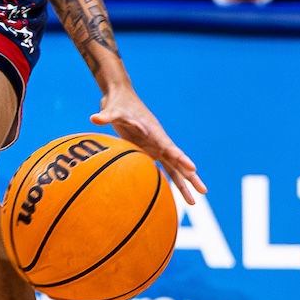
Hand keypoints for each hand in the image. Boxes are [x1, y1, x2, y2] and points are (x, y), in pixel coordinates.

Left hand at [92, 86, 205, 203]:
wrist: (120, 97)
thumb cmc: (117, 104)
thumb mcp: (112, 110)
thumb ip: (106, 116)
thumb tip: (95, 119)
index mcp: (154, 132)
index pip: (170, 147)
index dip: (181, 158)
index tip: (192, 169)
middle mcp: (158, 141)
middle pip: (178, 162)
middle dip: (190, 177)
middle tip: (203, 191)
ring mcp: (155, 147)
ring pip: (173, 169)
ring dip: (182, 184)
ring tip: (192, 203)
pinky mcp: (148, 150)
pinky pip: (161, 169)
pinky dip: (168, 181)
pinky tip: (172, 195)